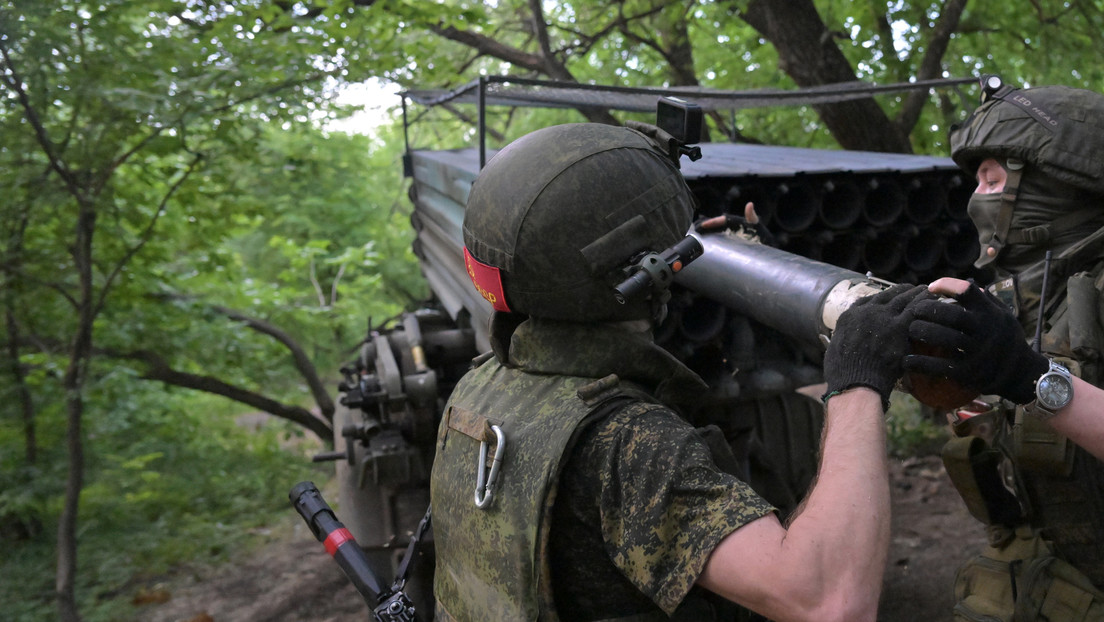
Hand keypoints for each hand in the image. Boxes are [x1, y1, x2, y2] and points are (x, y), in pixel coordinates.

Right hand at [823, 283, 931, 410]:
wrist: (855, 382)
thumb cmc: (844, 374)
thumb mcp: (836, 350)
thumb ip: (846, 339)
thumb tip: (848, 342)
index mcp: (849, 316)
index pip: (868, 300)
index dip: (883, 297)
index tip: (891, 296)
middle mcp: (865, 312)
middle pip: (888, 295)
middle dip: (902, 291)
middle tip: (914, 288)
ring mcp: (882, 317)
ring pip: (903, 299)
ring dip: (916, 293)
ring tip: (926, 290)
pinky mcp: (898, 326)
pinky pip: (915, 309)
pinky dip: (925, 303)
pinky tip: (935, 300)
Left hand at [904, 278, 1048, 403]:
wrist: (1021, 373)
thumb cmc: (1005, 338)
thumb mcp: (1002, 316)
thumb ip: (985, 300)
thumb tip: (966, 283)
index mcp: (990, 313)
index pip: (968, 292)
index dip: (947, 285)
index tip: (931, 287)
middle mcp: (985, 331)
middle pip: (952, 315)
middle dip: (928, 310)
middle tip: (913, 310)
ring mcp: (977, 353)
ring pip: (944, 338)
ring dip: (922, 332)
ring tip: (910, 329)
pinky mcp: (968, 372)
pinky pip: (939, 366)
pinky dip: (920, 363)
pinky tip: (906, 360)